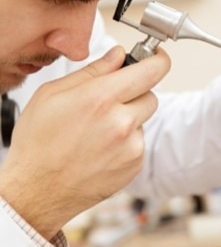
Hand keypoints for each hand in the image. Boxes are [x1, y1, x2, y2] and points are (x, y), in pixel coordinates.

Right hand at [0, 45, 170, 238]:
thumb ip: (93, 71)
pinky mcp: (134, 164)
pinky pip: (140, 141)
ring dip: (130, 118)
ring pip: (144, 119)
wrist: (36, 190)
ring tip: (100, 131)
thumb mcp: (53, 94)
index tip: (157, 58)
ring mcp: (131, 146)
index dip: (158, 60)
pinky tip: (103, 148)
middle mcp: (122, 123)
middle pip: (151, 94)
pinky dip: (127, 141)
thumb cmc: (39, 142)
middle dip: (135, 93)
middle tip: (111, 102)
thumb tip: (118, 56)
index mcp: (101, 99)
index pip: (151, 71)